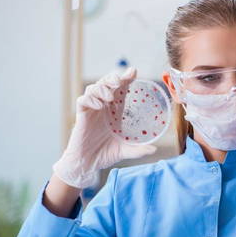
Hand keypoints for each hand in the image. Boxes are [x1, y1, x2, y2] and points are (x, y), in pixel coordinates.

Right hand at [52, 67, 156, 187]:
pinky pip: (82, 101)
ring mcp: (91, 110)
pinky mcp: (81, 116)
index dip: (126, 78)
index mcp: (114, 110)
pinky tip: (98, 105)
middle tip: (120, 81)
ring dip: (102, 88)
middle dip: (113, 78)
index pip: (120, 89)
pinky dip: (90, 99)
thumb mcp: (125, 150)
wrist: (87, 164)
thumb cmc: (105, 154)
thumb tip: (154, 150)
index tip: (134, 72)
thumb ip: (139, 150)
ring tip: (109, 96)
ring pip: (93, 88)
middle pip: (106, 83)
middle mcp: (102, 107)